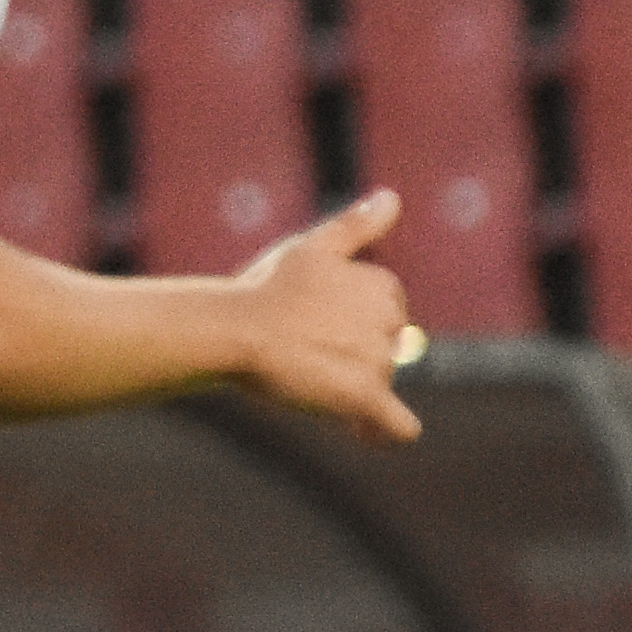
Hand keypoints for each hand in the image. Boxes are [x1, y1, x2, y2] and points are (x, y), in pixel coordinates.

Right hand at [229, 190, 423, 443]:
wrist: (236, 329)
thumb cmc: (264, 288)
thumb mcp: (309, 248)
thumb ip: (356, 226)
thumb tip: (393, 198)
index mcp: (383, 286)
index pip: (383, 314)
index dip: (348, 321)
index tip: (313, 323)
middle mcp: (391, 323)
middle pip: (383, 351)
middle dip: (352, 354)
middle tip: (302, 354)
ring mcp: (380, 362)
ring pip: (376, 384)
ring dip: (348, 387)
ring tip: (302, 383)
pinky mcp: (364, 397)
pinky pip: (395, 425)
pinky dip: (387, 432)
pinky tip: (370, 433)